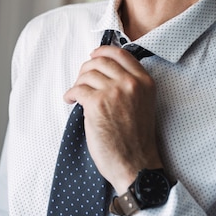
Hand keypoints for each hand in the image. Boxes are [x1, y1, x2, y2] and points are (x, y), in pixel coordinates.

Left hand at [63, 45, 162, 193]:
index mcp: (145, 81)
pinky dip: (70, 95)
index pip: (121, 53)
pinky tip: (71, 102)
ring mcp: (114, 92)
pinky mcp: (97, 104)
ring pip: (87, 74)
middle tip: (81, 81)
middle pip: (100, 61)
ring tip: (77, 96)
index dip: (103, 51)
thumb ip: (130, 84)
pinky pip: (77, 89)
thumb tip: (103, 70)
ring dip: (78, 84)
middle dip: (86, 69)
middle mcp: (131, 82)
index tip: (93, 55)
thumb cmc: (136, 138)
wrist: (135, 163)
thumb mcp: (143, 103)